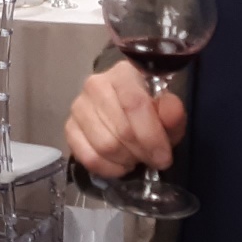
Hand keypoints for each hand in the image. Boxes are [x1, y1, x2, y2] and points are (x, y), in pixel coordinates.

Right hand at [65, 61, 188, 179]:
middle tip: (152, 158)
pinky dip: (108, 168)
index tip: (164, 157)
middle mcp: (95, 85)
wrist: (124, 107)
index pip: (134, 104)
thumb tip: (169, 114)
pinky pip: (88, 157)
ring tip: (136, 157)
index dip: (151, 136)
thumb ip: (173, 111)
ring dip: (126, 160)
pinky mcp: (69, 127)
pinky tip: (120, 164)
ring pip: (104, 146)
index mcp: (123, 73)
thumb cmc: (149, 108)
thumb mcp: (168, 109)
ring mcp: (78, 107)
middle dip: (141, 152)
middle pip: (121, 130)